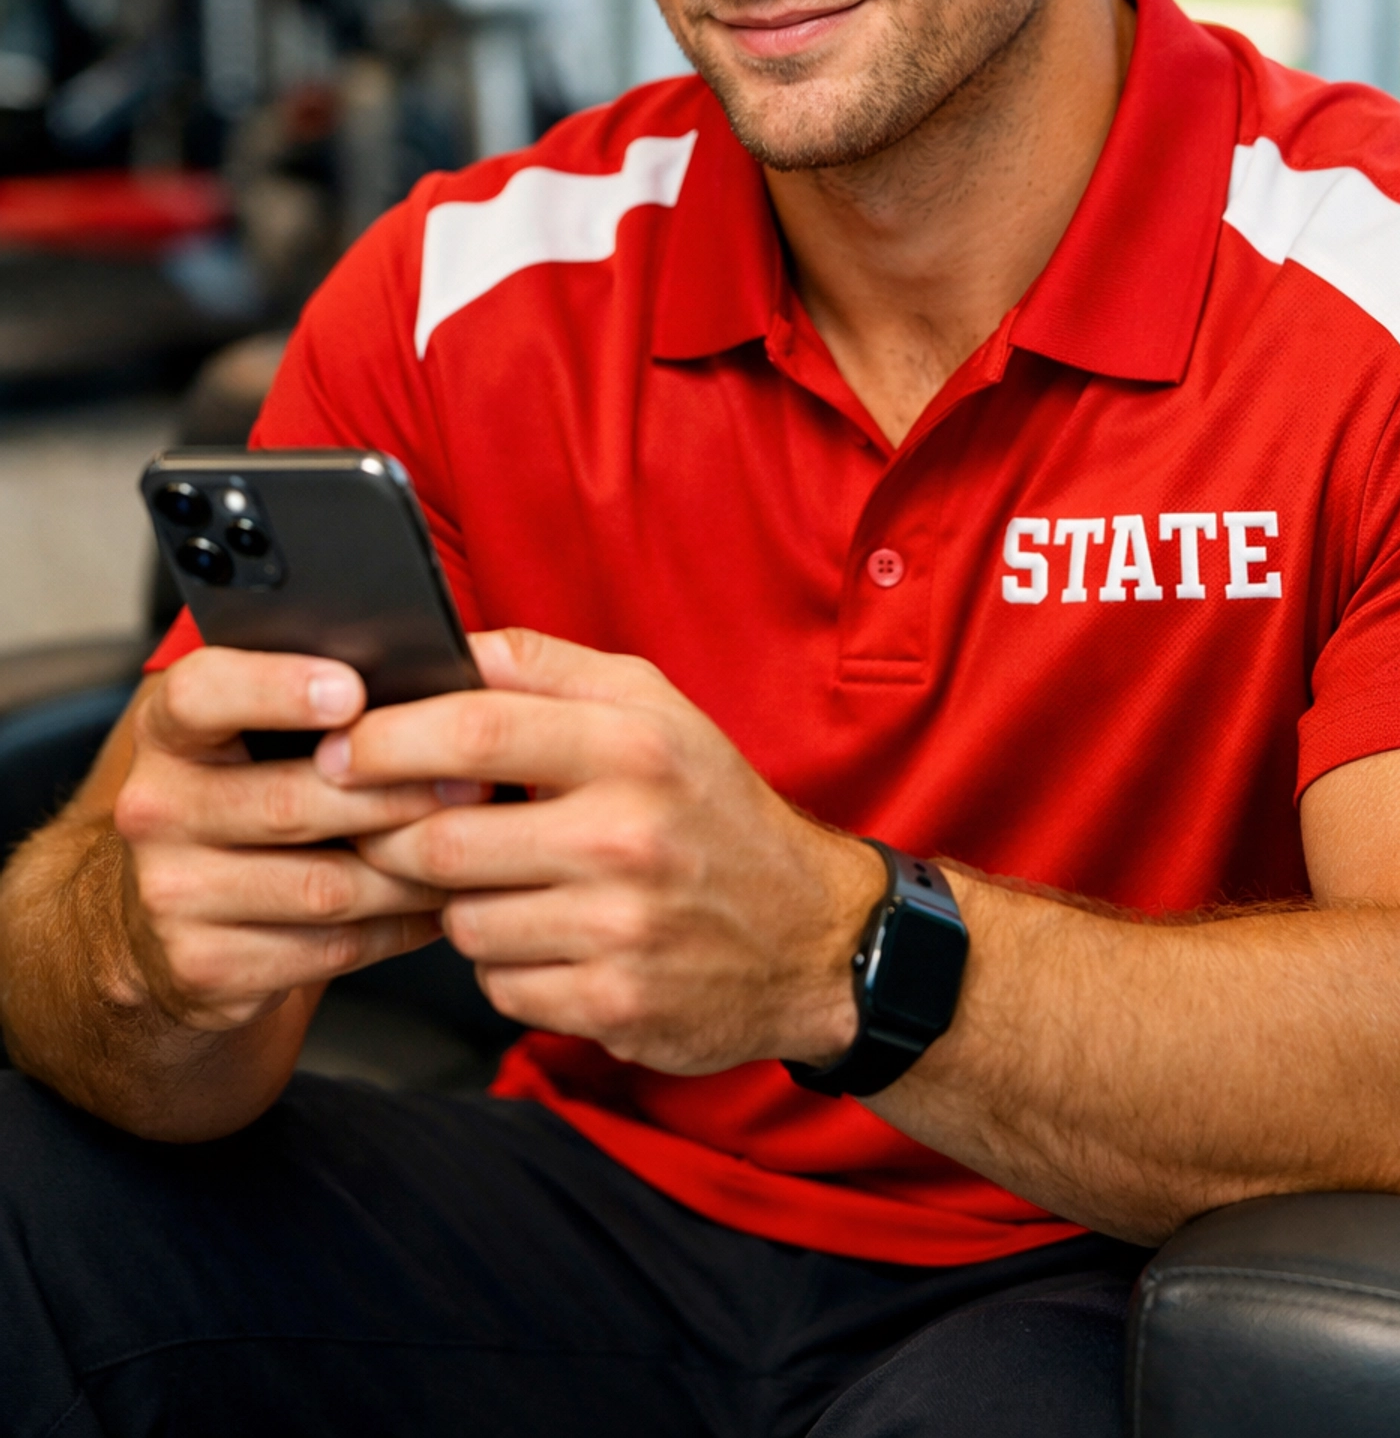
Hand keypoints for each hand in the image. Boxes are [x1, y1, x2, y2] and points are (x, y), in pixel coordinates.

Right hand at [112, 648, 457, 1031]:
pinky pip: (330, 948)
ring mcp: (172, 896)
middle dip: (396, 793)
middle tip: (473, 782)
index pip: (202, 693)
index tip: (354, 690)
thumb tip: (435, 687)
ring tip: (472, 843)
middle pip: (291, 802)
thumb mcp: (250, 734)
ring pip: (324, 886)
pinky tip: (438, 903)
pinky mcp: (205, 968)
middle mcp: (155, 810)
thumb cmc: (245, 794)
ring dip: (411, 870)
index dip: (277, 688)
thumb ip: (318, 702)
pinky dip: (398, 926)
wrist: (162, 922)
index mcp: (168, 730)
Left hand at [318, 629, 886, 1073]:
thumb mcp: (654, 707)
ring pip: (462, 919)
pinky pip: (500, 984)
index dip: (385, 740)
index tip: (337, 749)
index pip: (474, 732)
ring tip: (508, 883)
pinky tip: (548, 937)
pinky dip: (504, 963)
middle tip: (399, 829)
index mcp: (632, 744)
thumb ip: (545, 669)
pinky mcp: (615, 1005)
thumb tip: (445, 645)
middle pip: (444, 837)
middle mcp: (627, 834)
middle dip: (400, 836)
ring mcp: (621, 928)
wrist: (812, 936)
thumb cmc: (712, 808)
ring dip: (460, 904)